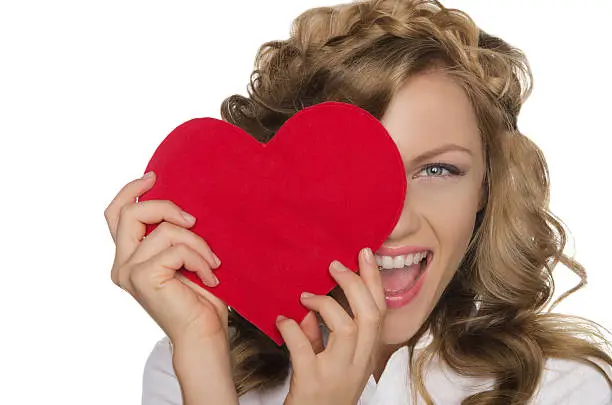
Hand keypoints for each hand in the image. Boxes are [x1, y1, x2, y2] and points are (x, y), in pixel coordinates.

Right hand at [104, 171, 227, 344]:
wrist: (203, 333)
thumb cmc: (199, 298)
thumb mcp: (184, 257)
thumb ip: (172, 234)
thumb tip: (182, 204)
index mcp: (128, 257)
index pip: (115, 214)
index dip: (131, 190)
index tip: (154, 176)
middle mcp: (121, 264)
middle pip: (130, 213)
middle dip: (165, 207)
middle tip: (194, 220)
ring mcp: (129, 272)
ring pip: (163, 231)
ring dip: (197, 243)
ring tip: (212, 263)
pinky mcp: (143, 278)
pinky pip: (176, 249)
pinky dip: (200, 258)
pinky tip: (210, 276)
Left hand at [276, 247, 385, 404]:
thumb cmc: (321, 395)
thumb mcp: (328, 361)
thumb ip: (321, 334)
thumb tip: (308, 308)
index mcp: (366, 354)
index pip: (379, 311)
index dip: (374, 280)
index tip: (365, 253)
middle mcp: (358, 363)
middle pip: (370, 315)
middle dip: (355, 283)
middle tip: (334, 264)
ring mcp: (337, 373)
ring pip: (348, 329)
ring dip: (326, 304)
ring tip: (305, 295)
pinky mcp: (313, 382)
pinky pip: (305, 349)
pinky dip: (292, 329)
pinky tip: (282, 321)